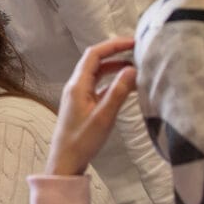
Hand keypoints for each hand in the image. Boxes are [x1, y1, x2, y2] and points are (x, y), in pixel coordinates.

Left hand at [46, 37, 137, 175]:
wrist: (65, 161)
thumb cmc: (82, 141)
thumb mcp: (104, 116)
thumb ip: (118, 92)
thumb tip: (132, 69)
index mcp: (77, 85)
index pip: (94, 55)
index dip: (113, 45)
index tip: (133, 42)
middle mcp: (76, 86)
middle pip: (95, 61)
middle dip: (115, 53)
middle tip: (137, 51)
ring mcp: (78, 95)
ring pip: (97, 73)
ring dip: (115, 67)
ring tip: (136, 66)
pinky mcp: (83, 104)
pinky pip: (98, 86)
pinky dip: (112, 81)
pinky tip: (126, 85)